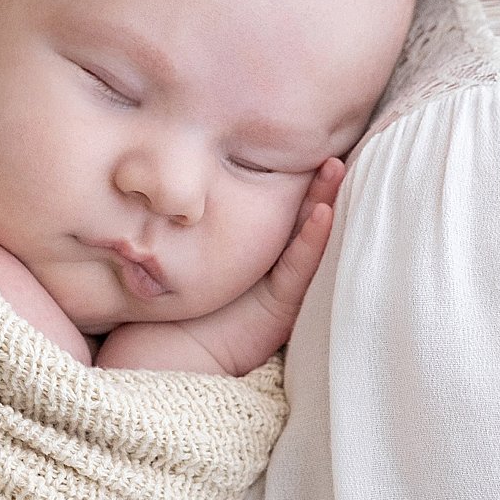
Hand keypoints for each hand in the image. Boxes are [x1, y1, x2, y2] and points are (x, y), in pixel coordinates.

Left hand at [98, 160, 343, 376]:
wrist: (162, 358)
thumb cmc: (165, 305)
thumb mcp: (182, 249)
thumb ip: (189, 216)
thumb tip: (175, 168)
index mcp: (256, 257)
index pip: (283, 209)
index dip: (296, 179)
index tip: (306, 140)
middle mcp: (274, 271)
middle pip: (304, 219)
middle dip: (320, 185)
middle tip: (334, 144)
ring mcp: (282, 291)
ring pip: (311, 241)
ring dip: (326, 203)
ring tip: (336, 167)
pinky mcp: (280, 310)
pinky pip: (299, 268)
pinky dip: (312, 240)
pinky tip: (322, 212)